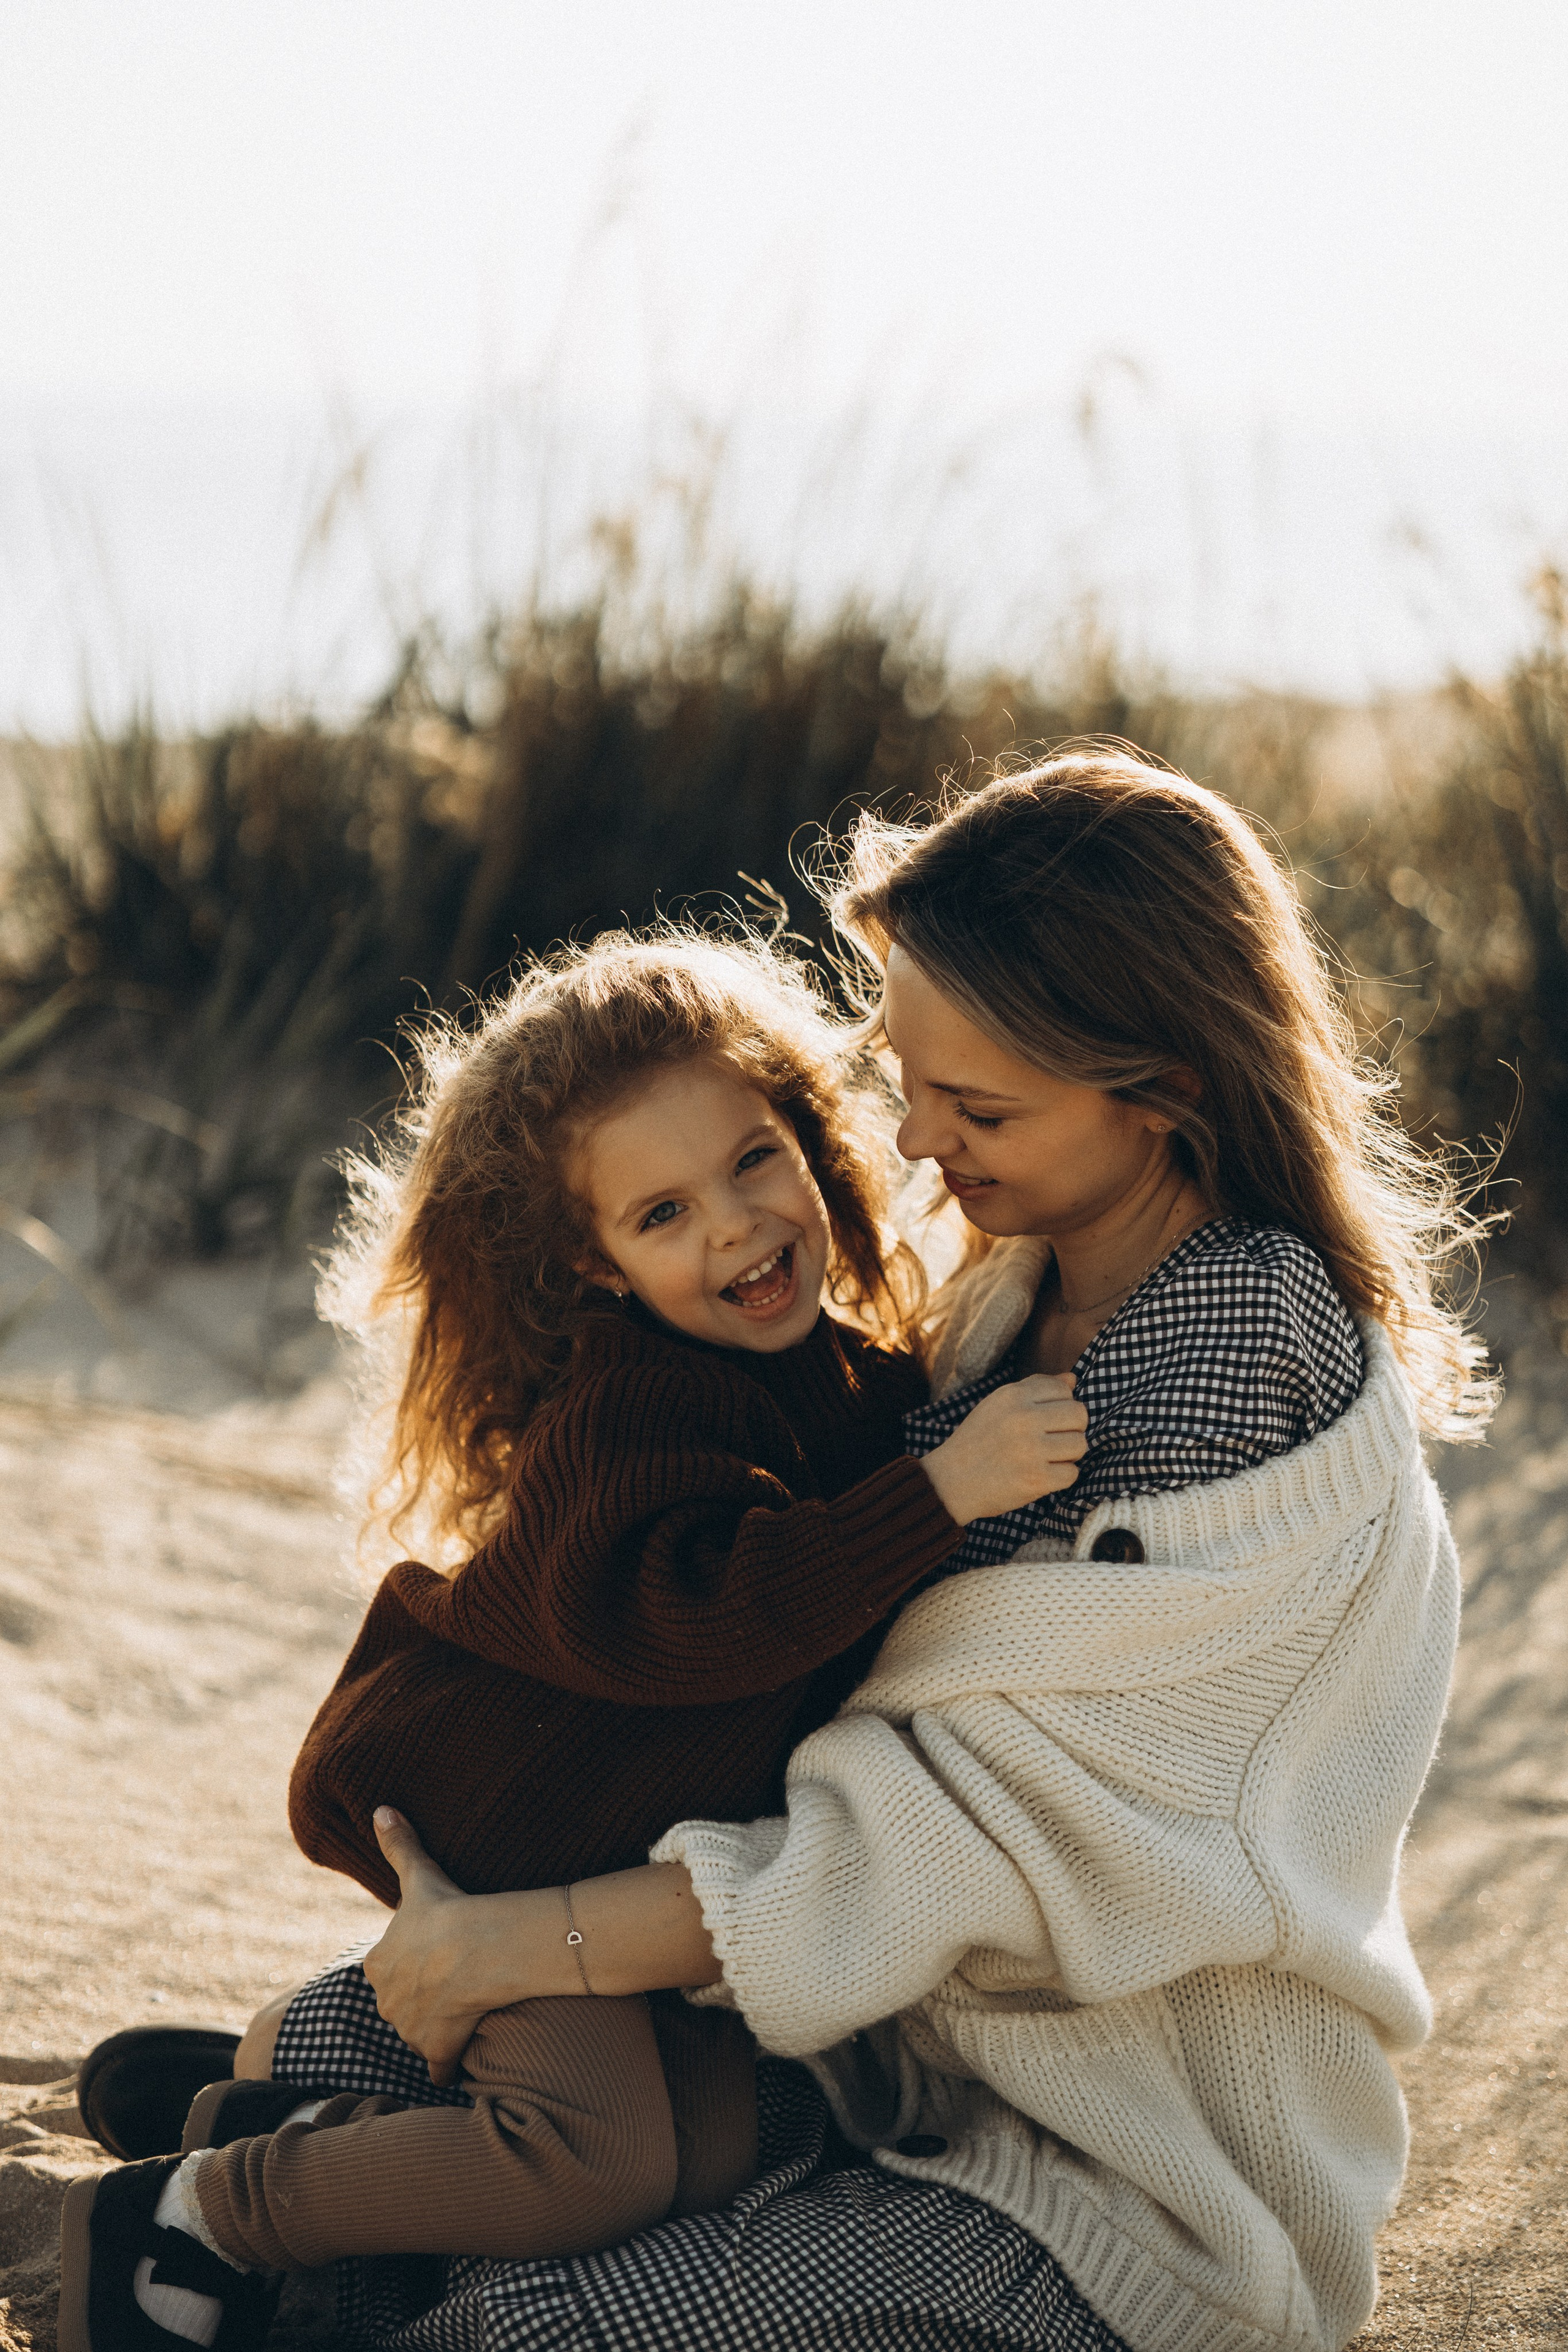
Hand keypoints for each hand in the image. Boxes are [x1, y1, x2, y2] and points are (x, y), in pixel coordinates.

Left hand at [362, 1809, 525, 2086]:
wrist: (479, 1949)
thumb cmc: (447, 1910)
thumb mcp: (418, 1875)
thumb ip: (398, 1845)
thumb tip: (380, 1809)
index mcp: (378, 1964)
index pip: (389, 1969)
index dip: (414, 1961)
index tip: (436, 1954)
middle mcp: (387, 2001)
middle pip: (403, 2002)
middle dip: (422, 1997)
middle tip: (454, 1980)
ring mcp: (411, 2030)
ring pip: (418, 2033)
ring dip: (435, 2027)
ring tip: (465, 2008)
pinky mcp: (437, 2050)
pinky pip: (438, 2066)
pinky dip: (446, 2065)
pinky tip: (461, 2058)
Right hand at [919, 1374, 1087, 1525]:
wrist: (950, 1481)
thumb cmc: (977, 1440)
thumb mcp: (998, 1404)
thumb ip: (1035, 1388)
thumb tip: (1072, 1379)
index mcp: (1013, 1396)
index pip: (1064, 1389)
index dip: (1063, 1404)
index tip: (1050, 1418)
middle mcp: (1023, 1419)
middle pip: (1079, 1415)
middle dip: (1072, 1428)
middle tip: (1055, 1439)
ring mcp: (1031, 1450)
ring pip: (1080, 1445)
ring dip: (1068, 1454)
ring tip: (1048, 1457)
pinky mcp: (1037, 1480)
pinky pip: (1072, 1474)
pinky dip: (1061, 1476)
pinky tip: (1043, 1474)